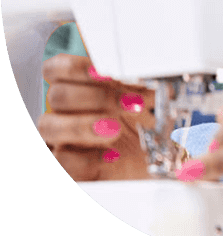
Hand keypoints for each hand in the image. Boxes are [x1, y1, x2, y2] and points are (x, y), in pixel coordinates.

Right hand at [38, 54, 156, 180]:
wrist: (162, 160)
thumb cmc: (151, 124)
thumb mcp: (152, 96)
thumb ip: (140, 80)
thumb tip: (143, 67)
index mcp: (83, 87)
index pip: (56, 68)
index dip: (75, 68)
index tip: (106, 73)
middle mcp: (69, 112)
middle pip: (56, 95)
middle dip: (95, 97)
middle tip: (130, 104)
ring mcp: (66, 140)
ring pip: (47, 125)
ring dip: (83, 125)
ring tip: (117, 129)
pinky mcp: (72, 167)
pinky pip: (60, 159)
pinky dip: (86, 157)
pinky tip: (112, 155)